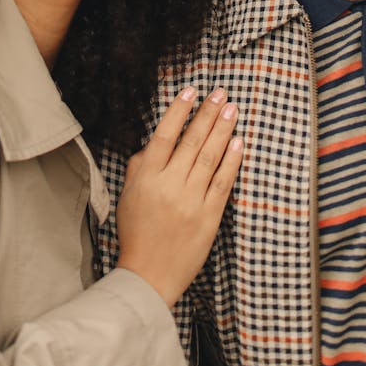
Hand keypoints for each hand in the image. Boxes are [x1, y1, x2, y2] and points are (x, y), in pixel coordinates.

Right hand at [114, 86, 242, 307]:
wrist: (149, 275)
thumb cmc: (136, 232)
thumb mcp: (127, 194)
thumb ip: (139, 165)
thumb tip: (156, 141)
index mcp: (147, 177)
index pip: (165, 134)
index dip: (179, 111)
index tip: (191, 91)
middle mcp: (170, 185)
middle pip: (192, 141)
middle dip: (207, 113)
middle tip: (220, 93)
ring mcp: (191, 200)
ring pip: (210, 157)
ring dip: (222, 130)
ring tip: (231, 109)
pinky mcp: (209, 217)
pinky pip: (223, 182)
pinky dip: (232, 161)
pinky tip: (238, 142)